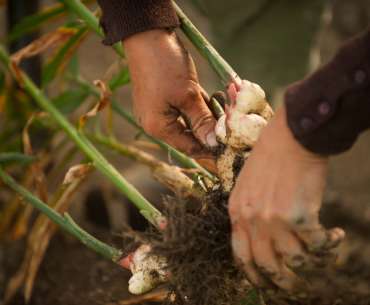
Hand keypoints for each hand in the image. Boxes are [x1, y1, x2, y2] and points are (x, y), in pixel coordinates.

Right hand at [123, 30, 216, 169]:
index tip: (230, 148)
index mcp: (158, 127)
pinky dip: (198, 106)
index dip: (210, 150)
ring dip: (207, 116)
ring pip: (188, 121)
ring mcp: (158, 111)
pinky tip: (214, 99)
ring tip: (226, 109)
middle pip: (189, 135)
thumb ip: (202, 121)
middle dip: (211, 130)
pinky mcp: (161, 99)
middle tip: (231, 126)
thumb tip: (214, 143)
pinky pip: (183, 109)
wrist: (146, 35)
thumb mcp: (188, 95)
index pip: (189, 148)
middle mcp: (156, 123)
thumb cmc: (165, 66)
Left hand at [229, 106, 344, 292]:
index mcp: (236, 211)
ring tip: (322, 255)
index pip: (240, 255)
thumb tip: (257, 238)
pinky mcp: (300, 216)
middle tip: (295, 286)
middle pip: (267, 266)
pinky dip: (330, 246)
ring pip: (295, 260)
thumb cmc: (269, 157)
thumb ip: (246, 211)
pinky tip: (336, 236)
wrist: (289, 138)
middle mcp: (252, 219)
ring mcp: (275, 219)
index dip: (254, 274)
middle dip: (283, 282)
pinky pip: (318, 245)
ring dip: (312, 263)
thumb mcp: (245, 185)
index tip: (265, 282)